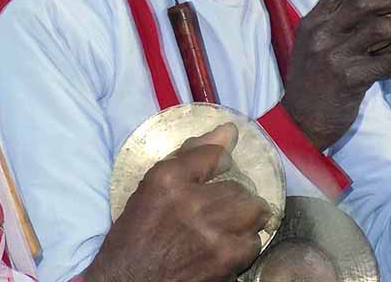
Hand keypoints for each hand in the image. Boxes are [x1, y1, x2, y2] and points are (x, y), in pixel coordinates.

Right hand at [84, 124, 270, 281]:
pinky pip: (253, 242)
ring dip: (242, 219)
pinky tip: (222, 247)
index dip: (220, 164)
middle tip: (216, 209)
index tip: (218, 170)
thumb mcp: (151, 188)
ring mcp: (212, 232)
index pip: (215, 154)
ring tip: (223, 228)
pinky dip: (242, 245)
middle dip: (232, 197)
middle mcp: (191, 202)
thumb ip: (191, 155)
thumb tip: (229, 131)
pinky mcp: (225, 259)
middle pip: (240, 185)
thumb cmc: (137, 235)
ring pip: (254, 211)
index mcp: (167, 179)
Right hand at [283, 0, 390, 150]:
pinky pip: (389, 63)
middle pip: (363, 3)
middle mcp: (321, 34)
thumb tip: (384, 15)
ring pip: (379, 29)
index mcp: (312, 22)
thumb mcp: (317, 50)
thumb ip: (343, 30)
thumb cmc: (313, 86)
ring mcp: (334, 55)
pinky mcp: (349, 78)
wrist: (300, 123)